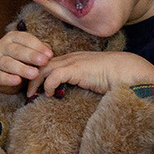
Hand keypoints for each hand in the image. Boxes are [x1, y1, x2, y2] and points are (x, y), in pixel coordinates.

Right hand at [0, 28, 53, 95]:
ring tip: (34, 74)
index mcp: (12, 37)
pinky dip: (7, 78)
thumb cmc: (21, 62)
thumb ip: (39, 52)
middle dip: (31, 56)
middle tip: (44, 61)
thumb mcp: (30, 55)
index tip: (50, 55)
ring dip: (22, 68)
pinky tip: (17, 80)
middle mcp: (2, 46)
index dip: (38, 46)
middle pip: (17, 50)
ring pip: (8, 63)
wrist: (5, 78)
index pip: (25, 39)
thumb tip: (49, 53)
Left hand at [38, 48, 153, 99]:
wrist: (126, 71)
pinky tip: (50, 94)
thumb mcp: (91, 79)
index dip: (38, 74)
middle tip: (26, 92)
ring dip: (35, 82)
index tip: (32, 88)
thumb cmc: (112, 77)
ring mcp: (72, 62)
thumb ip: (80, 83)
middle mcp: (70, 58)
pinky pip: (54, 76)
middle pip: (41, 64)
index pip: (48, 63)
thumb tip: (72, 95)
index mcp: (73, 59)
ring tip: (31, 95)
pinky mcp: (76, 69)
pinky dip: (48, 85)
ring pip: (43, 69)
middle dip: (31, 77)